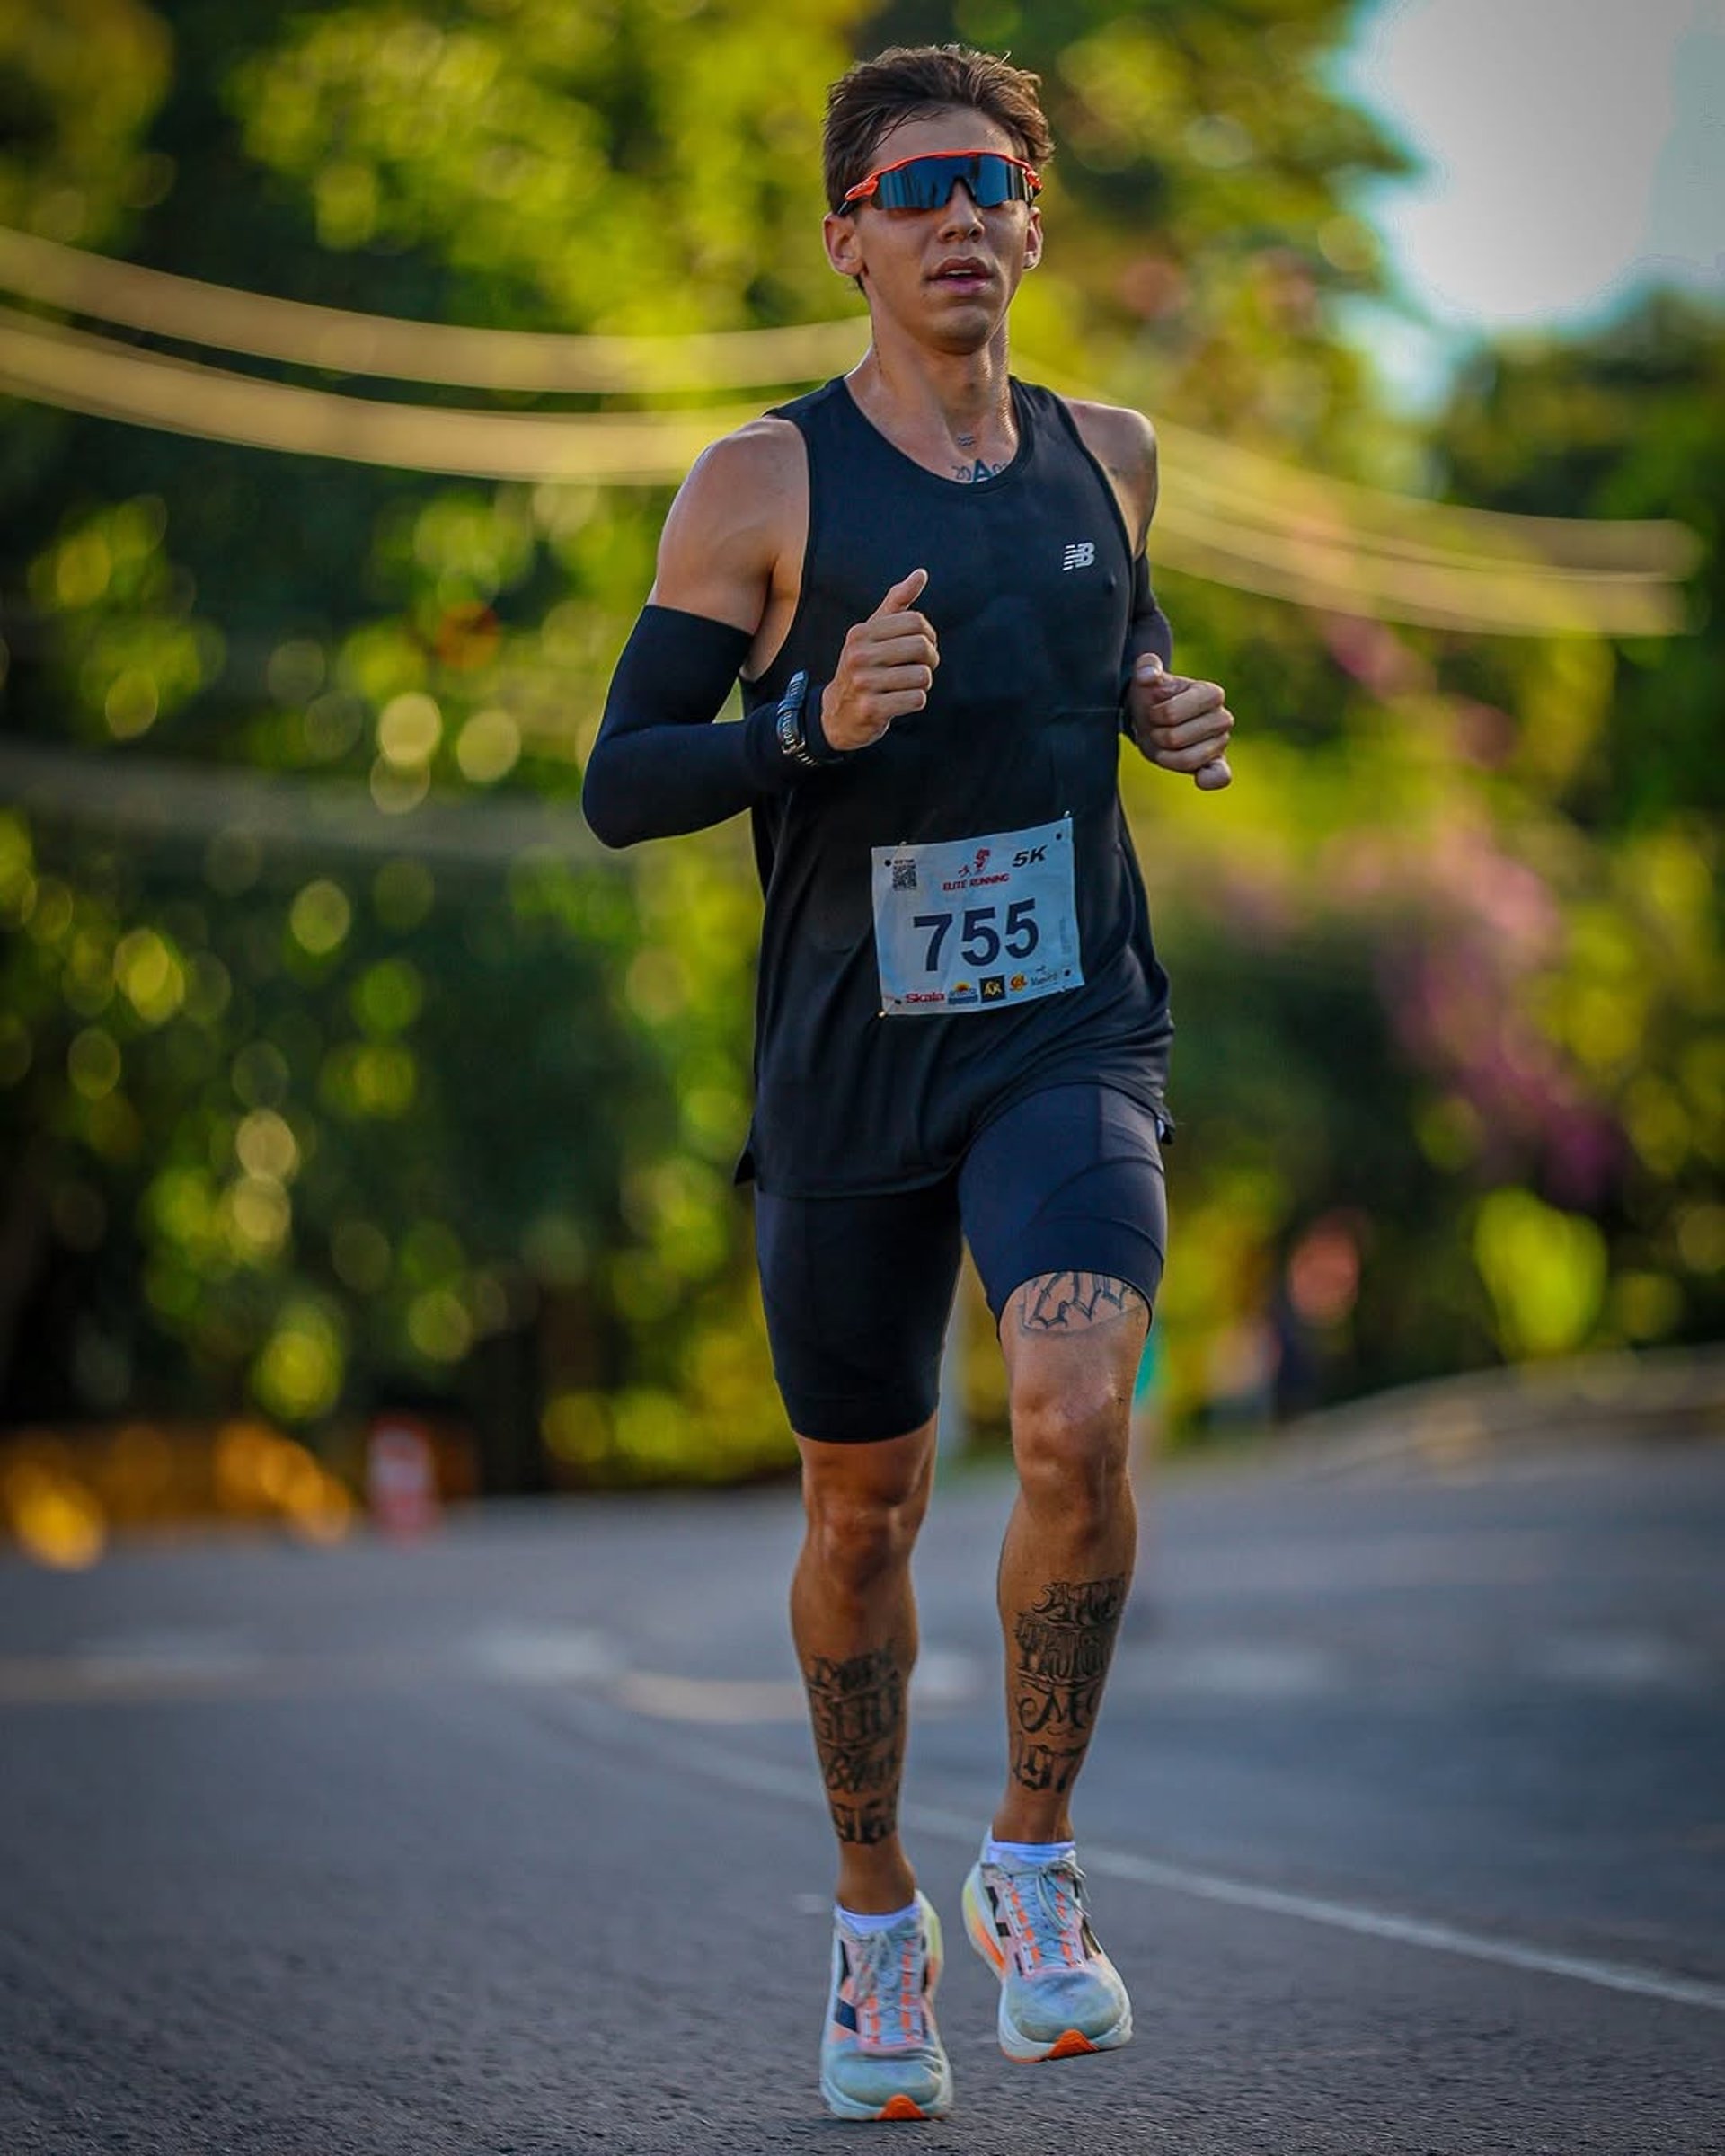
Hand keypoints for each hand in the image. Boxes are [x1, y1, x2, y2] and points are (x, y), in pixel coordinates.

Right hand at [818, 569, 938, 751]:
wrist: (837, 715)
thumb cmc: (862, 669)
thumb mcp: (872, 634)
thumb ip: (896, 603)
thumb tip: (921, 573)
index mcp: (861, 633)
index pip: (915, 622)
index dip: (929, 635)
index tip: (923, 646)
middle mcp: (858, 655)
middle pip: (921, 647)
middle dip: (930, 659)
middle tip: (922, 668)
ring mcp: (863, 683)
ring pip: (923, 676)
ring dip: (923, 684)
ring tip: (908, 686)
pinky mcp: (871, 709)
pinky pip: (916, 699)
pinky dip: (916, 701)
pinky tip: (901, 701)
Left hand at [1125, 654, 1232, 789]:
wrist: (1156, 722)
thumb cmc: (1154, 699)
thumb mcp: (1147, 680)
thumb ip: (1146, 667)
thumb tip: (1148, 676)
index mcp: (1211, 693)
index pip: (1174, 713)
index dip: (1157, 715)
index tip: (1156, 711)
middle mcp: (1223, 717)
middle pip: (1177, 738)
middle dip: (1158, 736)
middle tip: (1158, 729)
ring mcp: (1221, 742)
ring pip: (1187, 759)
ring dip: (1165, 755)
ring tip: (1164, 744)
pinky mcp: (1217, 764)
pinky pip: (1220, 776)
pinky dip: (1211, 779)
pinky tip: (1200, 779)